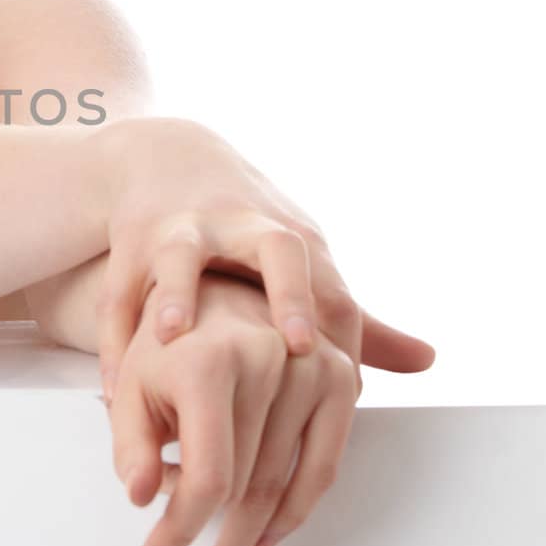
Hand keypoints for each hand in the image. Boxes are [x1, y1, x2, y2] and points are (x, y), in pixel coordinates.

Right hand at [93, 117, 435, 406]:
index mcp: (293, 238)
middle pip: (276, 250)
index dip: (348, 335)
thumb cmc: (245, 229)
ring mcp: (182, 228)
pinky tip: (118, 389)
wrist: (165, 156)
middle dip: (290, 293)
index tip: (351, 386)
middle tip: (299, 348)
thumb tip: (428, 361)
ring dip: (175, 295)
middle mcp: (244, 225)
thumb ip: (354, 318)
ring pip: (179, 257)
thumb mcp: (299, 259)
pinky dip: (116, 337)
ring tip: (170, 335)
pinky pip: (119, 290)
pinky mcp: (130, 239)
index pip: (335, 288)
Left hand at [106, 270, 358, 545]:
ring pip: (286, 479)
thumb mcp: (129, 382)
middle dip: (216, 545)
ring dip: (257, 537)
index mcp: (209, 360)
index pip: (205, 473)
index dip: (180, 526)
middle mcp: (267, 359)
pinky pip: (327, 459)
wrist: (212, 277)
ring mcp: (309, 365)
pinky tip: (268, 534)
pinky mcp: (336, 374)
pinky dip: (299, 505)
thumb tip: (138, 494)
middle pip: (246, 483)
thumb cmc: (163, 336)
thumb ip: (130, 441)